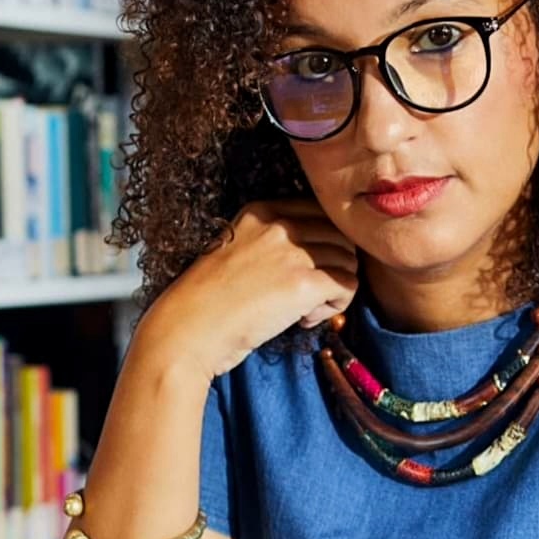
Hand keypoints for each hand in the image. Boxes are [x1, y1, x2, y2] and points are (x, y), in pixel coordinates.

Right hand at [141, 199, 358, 380]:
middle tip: (312, 295)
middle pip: (341, 235)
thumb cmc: (207, 300)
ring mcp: (294, 252)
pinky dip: (336, 306)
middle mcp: (281, 225)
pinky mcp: (304, 283)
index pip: (320, 212)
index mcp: (262, 210)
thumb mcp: (236, 250)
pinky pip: (347, 286)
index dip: (325, 243)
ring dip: (336, 289)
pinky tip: (306, 320)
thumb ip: (271, 243)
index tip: (308, 269)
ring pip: (349, 261)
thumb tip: (314, 258)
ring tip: (306, 310)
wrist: (188, 328)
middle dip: (336, 265)